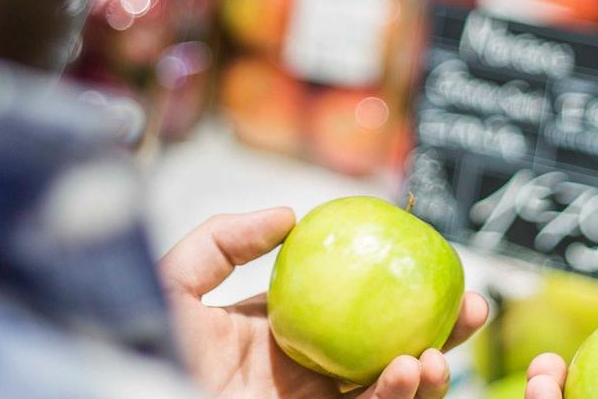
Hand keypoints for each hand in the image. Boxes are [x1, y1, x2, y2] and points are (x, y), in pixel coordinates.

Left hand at [159, 207, 488, 398]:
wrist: (123, 394)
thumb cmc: (136, 344)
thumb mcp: (177, 279)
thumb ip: (226, 240)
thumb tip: (291, 216)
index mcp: (277, 332)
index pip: (349, 306)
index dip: (393, 287)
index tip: (432, 262)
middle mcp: (299, 372)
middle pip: (383, 349)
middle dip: (436, 332)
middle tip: (473, 307)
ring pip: (385, 390)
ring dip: (425, 373)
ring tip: (438, 349)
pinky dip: (395, 397)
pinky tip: (411, 369)